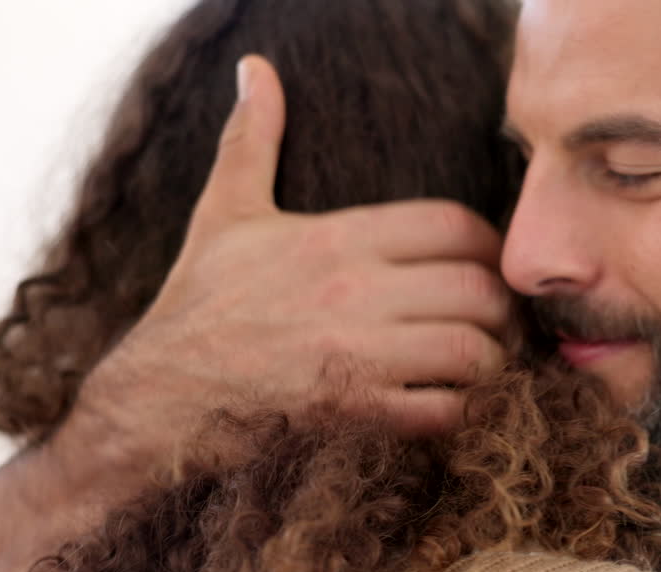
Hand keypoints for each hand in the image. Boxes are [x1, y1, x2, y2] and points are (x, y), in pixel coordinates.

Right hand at [66, 55, 510, 471]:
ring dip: (490, 360)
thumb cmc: (200, 302)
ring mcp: (357, 354)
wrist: (159, 394)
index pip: (454, 226)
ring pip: (472, 351)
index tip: (484, 266)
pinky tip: (450, 402)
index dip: (487, 246)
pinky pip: (443, 411)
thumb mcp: (226, 213)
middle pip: (478, 289)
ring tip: (481, 364)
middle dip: (501, 309)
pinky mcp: (354, 411)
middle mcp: (354, 291)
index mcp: (337, 238)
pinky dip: (462, 409)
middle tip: (496, 322)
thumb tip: (256, 70)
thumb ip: (253, 140)